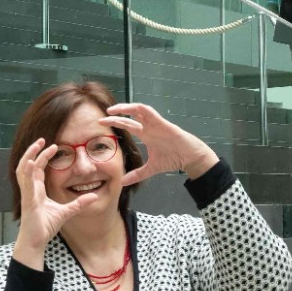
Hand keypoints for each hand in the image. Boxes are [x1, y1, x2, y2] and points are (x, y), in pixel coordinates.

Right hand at [12, 138, 99, 263]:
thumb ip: (78, 204)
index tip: (53, 146)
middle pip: (28, 165)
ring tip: (37, 145)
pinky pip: (26, 184)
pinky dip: (28, 172)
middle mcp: (30, 189)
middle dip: (34, 151)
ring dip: (29, 156)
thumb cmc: (45, 227)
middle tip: (42, 139)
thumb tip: (93, 196)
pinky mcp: (28, 201)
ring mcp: (27, 194)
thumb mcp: (66, 212)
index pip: (38, 168)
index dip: (43, 156)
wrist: (36, 242)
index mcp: (37, 190)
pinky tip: (32, 162)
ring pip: (23, 170)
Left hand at [100, 104, 217, 185]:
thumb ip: (137, 174)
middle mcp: (149, 127)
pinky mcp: (162, 123)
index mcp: (146, 135)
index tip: (101, 125)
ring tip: (112, 110)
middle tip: (101, 118)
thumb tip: (122, 182)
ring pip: (138, 110)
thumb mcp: (151, 168)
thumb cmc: (174, 159)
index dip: (115, 123)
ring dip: (125, 108)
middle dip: (115, 116)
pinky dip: (139, 108)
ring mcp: (155, 123)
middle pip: (129, 117)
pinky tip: (130, 109)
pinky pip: (149, 111)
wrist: (190, 158)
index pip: (127, 125)